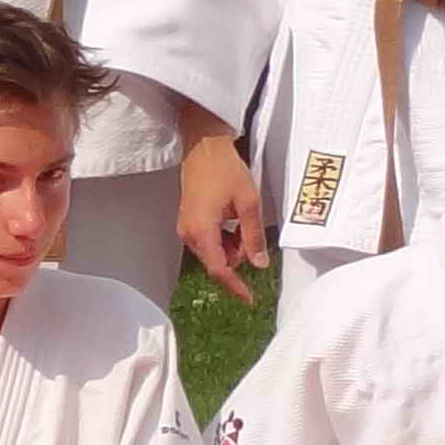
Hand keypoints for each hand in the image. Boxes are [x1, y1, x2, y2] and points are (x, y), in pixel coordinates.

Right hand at [179, 131, 264, 301]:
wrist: (203, 145)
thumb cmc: (224, 169)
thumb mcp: (248, 203)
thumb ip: (254, 236)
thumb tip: (259, 263)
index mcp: (202, 231)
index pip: (219, 269)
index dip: (236, 286)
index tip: (249, 298)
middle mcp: (189, 233)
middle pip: (217, 261)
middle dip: (238, 255)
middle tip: (251, 230)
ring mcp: (186, 227)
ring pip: (213, 251)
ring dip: (232, 245)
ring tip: (242, 218)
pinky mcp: (188, 220)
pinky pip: (208, 240)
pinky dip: (223, 237)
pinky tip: (232, 218)